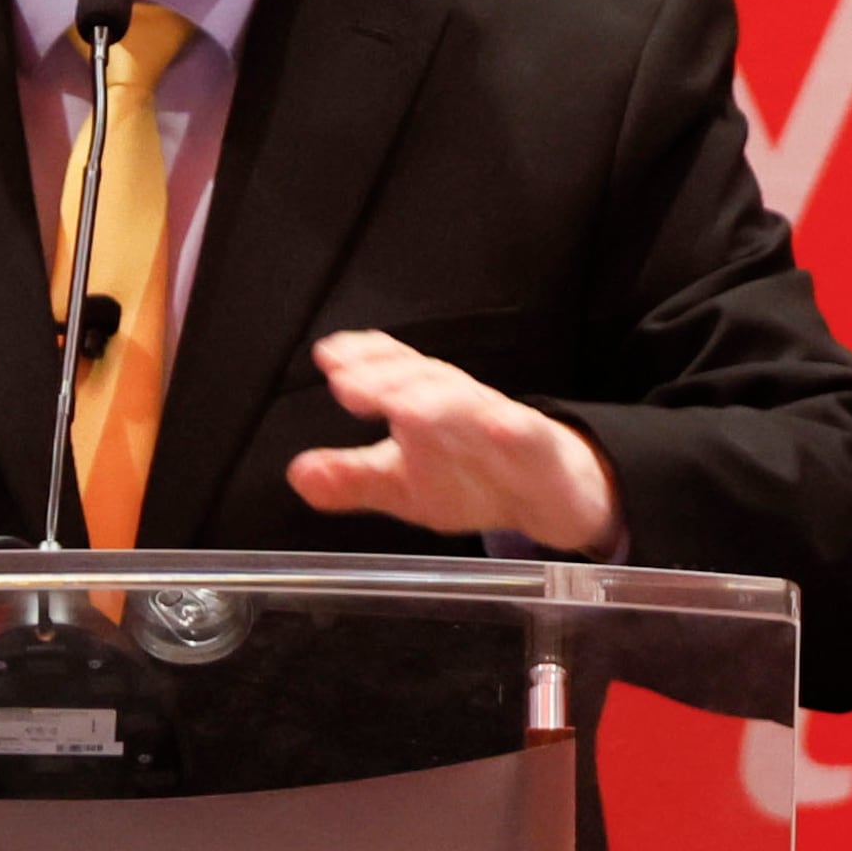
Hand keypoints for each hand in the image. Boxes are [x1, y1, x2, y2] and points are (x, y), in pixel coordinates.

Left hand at [285, 331, 621, 554]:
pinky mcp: (541, 452)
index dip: (364, 359)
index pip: (395, 369)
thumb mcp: (404, 486)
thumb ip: (352, 478)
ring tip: (402, 407)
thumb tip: (298, 475)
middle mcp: (461, 405)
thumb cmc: (473, 478)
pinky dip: (515, 430)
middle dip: (388, 380)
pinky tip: (499, 425)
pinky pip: (529, 438)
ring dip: (439, 401)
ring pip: (473, 406)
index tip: (329, 357)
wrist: (553, 492)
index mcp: (427, 404)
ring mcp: (503, 426)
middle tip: (349, 384)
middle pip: (427, 382)